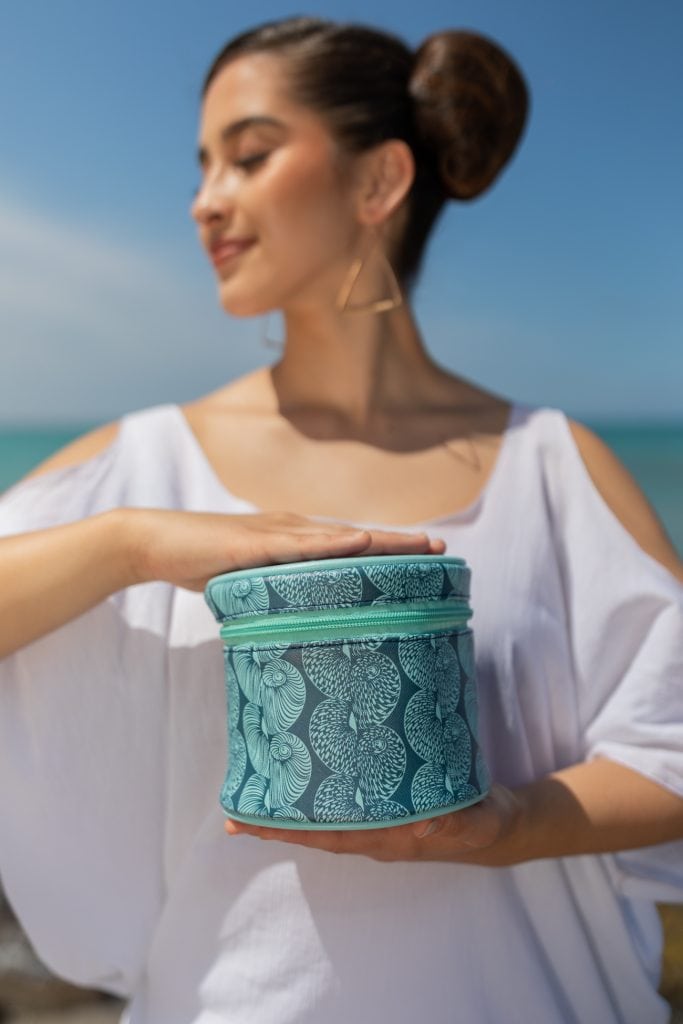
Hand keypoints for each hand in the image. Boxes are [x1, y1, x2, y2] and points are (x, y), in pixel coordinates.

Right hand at [126, 508, 445, 591]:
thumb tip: (300, 623)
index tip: (426, 560)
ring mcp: (276, 533)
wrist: (155, 544)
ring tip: (421, 546)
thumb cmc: (202, 565)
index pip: (350, 547)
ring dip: (383, 541)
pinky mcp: (254, 541)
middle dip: (401, 543)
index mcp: (294, 543)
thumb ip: (276, 596)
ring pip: (340, 537)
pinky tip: (364, 542)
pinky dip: (334, 543)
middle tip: (444, 548)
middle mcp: (293, 531)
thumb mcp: (249, 585)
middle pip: (357, 538)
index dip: (388, 551)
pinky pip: (301, 543)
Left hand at [224, 784, 526, 866]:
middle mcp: (375, 833)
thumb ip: (456, 823)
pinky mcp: (386, 800)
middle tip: (233, 813)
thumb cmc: (484, 823)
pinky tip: (302, 773)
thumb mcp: (478, 822)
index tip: (248, 826)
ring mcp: (379, 820)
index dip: (288, 830)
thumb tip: (422, 822)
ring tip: (254, 791)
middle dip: (274, 823)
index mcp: (389, 839)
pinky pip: (343, 800)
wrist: (498, 824)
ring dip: (290, 809)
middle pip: (315, 830)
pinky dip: (316, 793)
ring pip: (325, 816)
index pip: (328, 836)